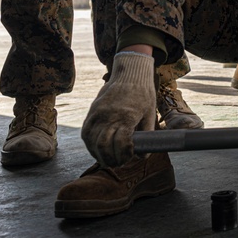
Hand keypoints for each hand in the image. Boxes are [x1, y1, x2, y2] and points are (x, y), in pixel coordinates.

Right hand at [81, 52, 155, 167]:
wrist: (129, 74)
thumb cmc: (143, 93)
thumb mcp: (150, 112)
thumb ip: (147, 133)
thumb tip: (143, 156)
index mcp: (127, 116)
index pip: (121, 143)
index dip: (125, 155)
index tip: (130, 157)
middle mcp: (109, 115)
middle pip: (104, 146)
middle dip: (111, 159)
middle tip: (119, 163)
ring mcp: (98, 114)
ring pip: (92, 142)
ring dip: (100, 155)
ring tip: (110, 160)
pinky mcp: (91, 113)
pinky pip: (86, 134)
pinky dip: (91, 146)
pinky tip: (98, 151)